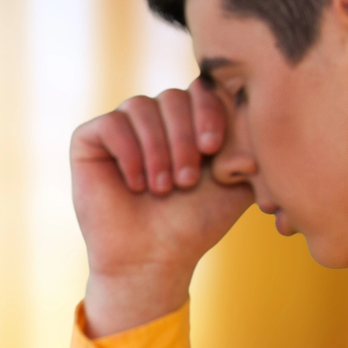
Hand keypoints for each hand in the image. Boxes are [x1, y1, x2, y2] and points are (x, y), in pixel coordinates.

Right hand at [70, 79, 255, 335]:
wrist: (154, 258)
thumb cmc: (195, 223)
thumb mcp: (236, 182)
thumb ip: (250, 146)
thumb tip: (257, 112)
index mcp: (189, 120)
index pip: (202, 89)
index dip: (209, 111)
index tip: (213, 148)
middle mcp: (155, 117)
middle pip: (173, 96)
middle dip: (184, 137)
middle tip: (187, 181)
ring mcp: (121, 126)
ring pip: (141, 106)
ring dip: (158, 149)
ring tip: (164, 188)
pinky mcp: (90, 139)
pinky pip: (111, 124)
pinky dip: (129, 153)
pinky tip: (138, 185)